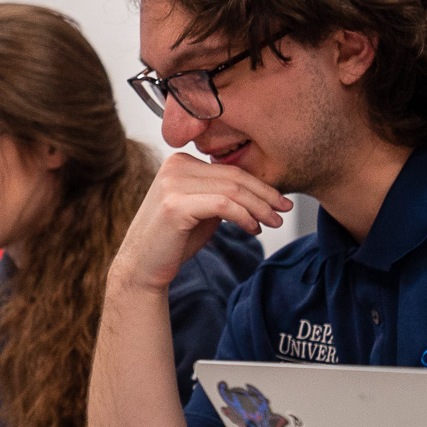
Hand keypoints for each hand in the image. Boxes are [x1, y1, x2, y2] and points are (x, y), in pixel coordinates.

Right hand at [110, 154, 291, 293]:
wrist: (142, 265)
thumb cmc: (174, 239)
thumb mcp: (202, 208)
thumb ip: (222, 193)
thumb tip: (263, 191)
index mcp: (179, 161)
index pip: (230, 169)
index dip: (260, 185)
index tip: (280, 201)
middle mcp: (174, 166)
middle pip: (234, 177)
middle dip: (265, 195)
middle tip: (284, 211)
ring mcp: (172, 184)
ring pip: (232, 190)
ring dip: (259, 208)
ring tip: (273, 223)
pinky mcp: (174, 204)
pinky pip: (222, 205)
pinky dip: (244, 216)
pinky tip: (252, 228)